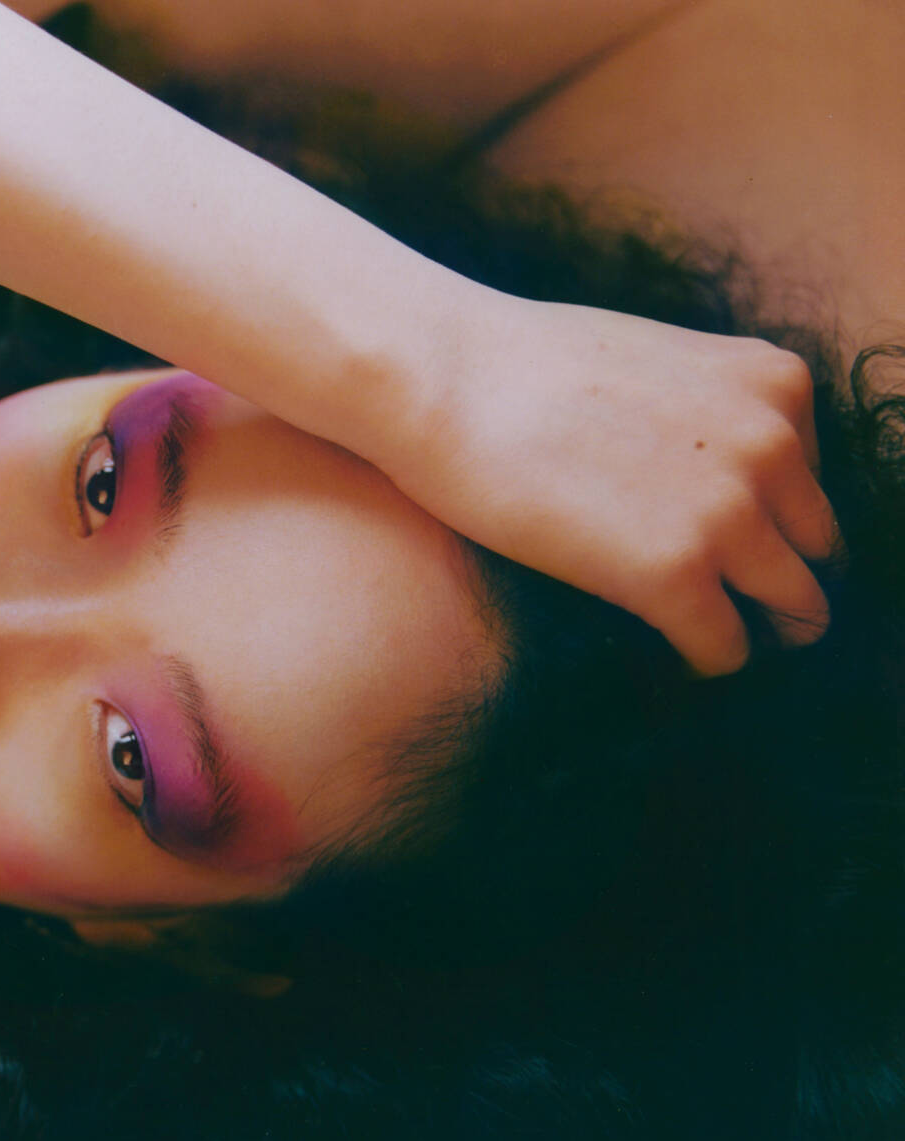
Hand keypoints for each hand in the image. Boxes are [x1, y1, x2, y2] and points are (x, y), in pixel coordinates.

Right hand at [378, 292, 835, 674]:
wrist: (440, 375)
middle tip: (706, 596)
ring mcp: (730, 512)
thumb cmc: (517, 367)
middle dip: (770, 578)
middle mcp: (775, 446)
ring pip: (796, 610)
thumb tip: (707, 478)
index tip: (707, 541)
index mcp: (777, 385)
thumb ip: (708, 414)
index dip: (763, 520)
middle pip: (819, 550)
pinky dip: (699, 659)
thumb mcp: (654, 362)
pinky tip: (654, 648)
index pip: (812, 483)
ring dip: (748, 625)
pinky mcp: (675, 574)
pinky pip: (726, 650)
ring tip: (689, 630)